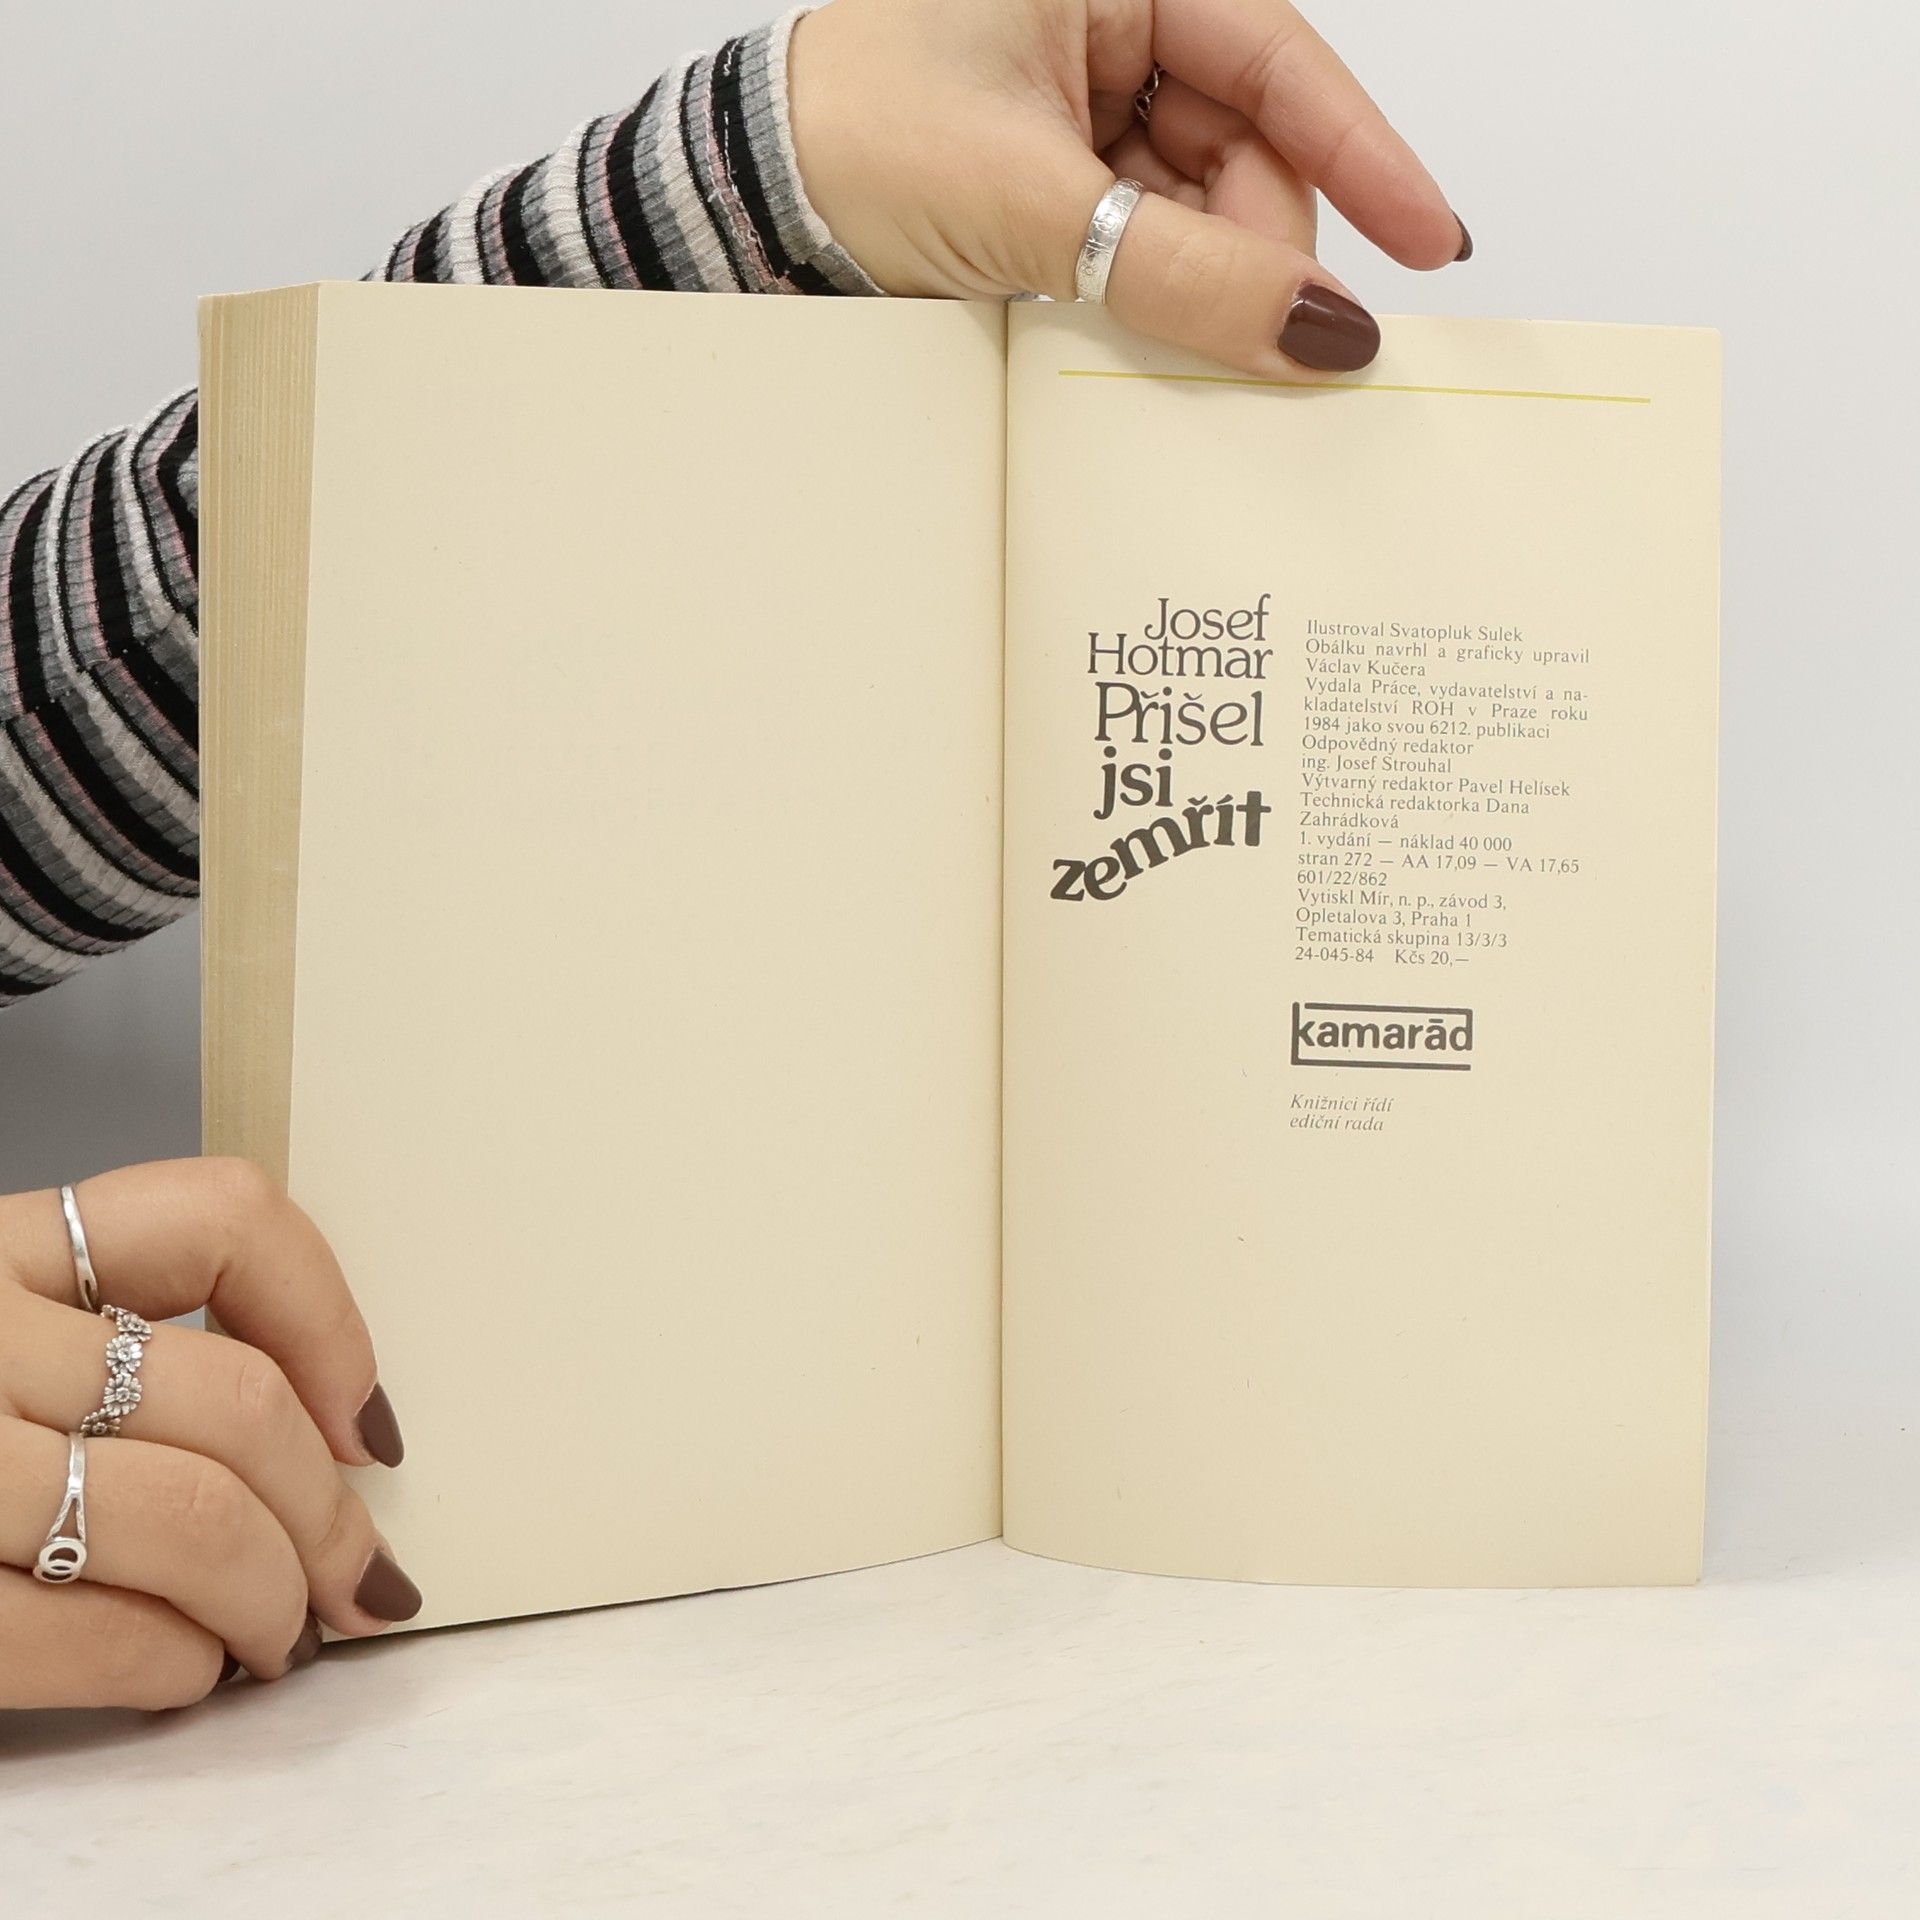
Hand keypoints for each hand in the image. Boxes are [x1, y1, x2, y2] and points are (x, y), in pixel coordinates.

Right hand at [0, 1160, 418, 1709]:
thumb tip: (317, 1435)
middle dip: (327, 1516)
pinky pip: (90, 1630)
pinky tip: (180, 1673)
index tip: (364, 1422)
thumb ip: (99, 1335)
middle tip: (354, 1579)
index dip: (332, 1323)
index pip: (222, 1219)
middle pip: (237, 1404)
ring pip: (191, 1517)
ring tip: (278, 1639)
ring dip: (272, 1600)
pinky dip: (168, 1662)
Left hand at [788, 0, 1466, 374]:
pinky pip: (1152, 234)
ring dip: (1201, 277)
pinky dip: (1158, 288)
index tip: (1429, 239)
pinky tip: (1136, 322)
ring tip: (1146, 324)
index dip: (1364, 152)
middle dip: (1257, 244)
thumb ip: (1187, 272)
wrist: (748, 205)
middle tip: (1266, 339)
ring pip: (1205, 202)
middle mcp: (1109, 21)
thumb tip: (1319, 328)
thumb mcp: (1033, 207)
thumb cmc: (847, 141)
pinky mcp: (1064, 172)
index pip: (1277, 59)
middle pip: (1249, 144)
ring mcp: (1088, 100)